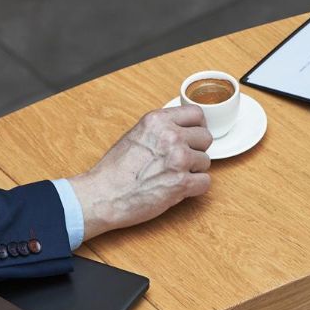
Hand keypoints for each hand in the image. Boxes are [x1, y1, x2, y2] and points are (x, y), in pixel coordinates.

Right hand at [68, 106, 211, 241]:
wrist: (103, 195)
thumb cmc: (114, 170)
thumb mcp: (135, 134)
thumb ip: (160, 129)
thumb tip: (180, 130)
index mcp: (158, 120)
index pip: (196, 113)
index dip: (197, 127)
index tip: (193, 136)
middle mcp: (171, 136)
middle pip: (206, 137)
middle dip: (197, 150)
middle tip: (182, 161)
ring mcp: (178, 159)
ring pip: (206, 161)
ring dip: (194, 170)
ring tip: (173, 176)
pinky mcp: (182, 183)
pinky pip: (205, 182)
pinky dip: (195, 188)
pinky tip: (178, 189)